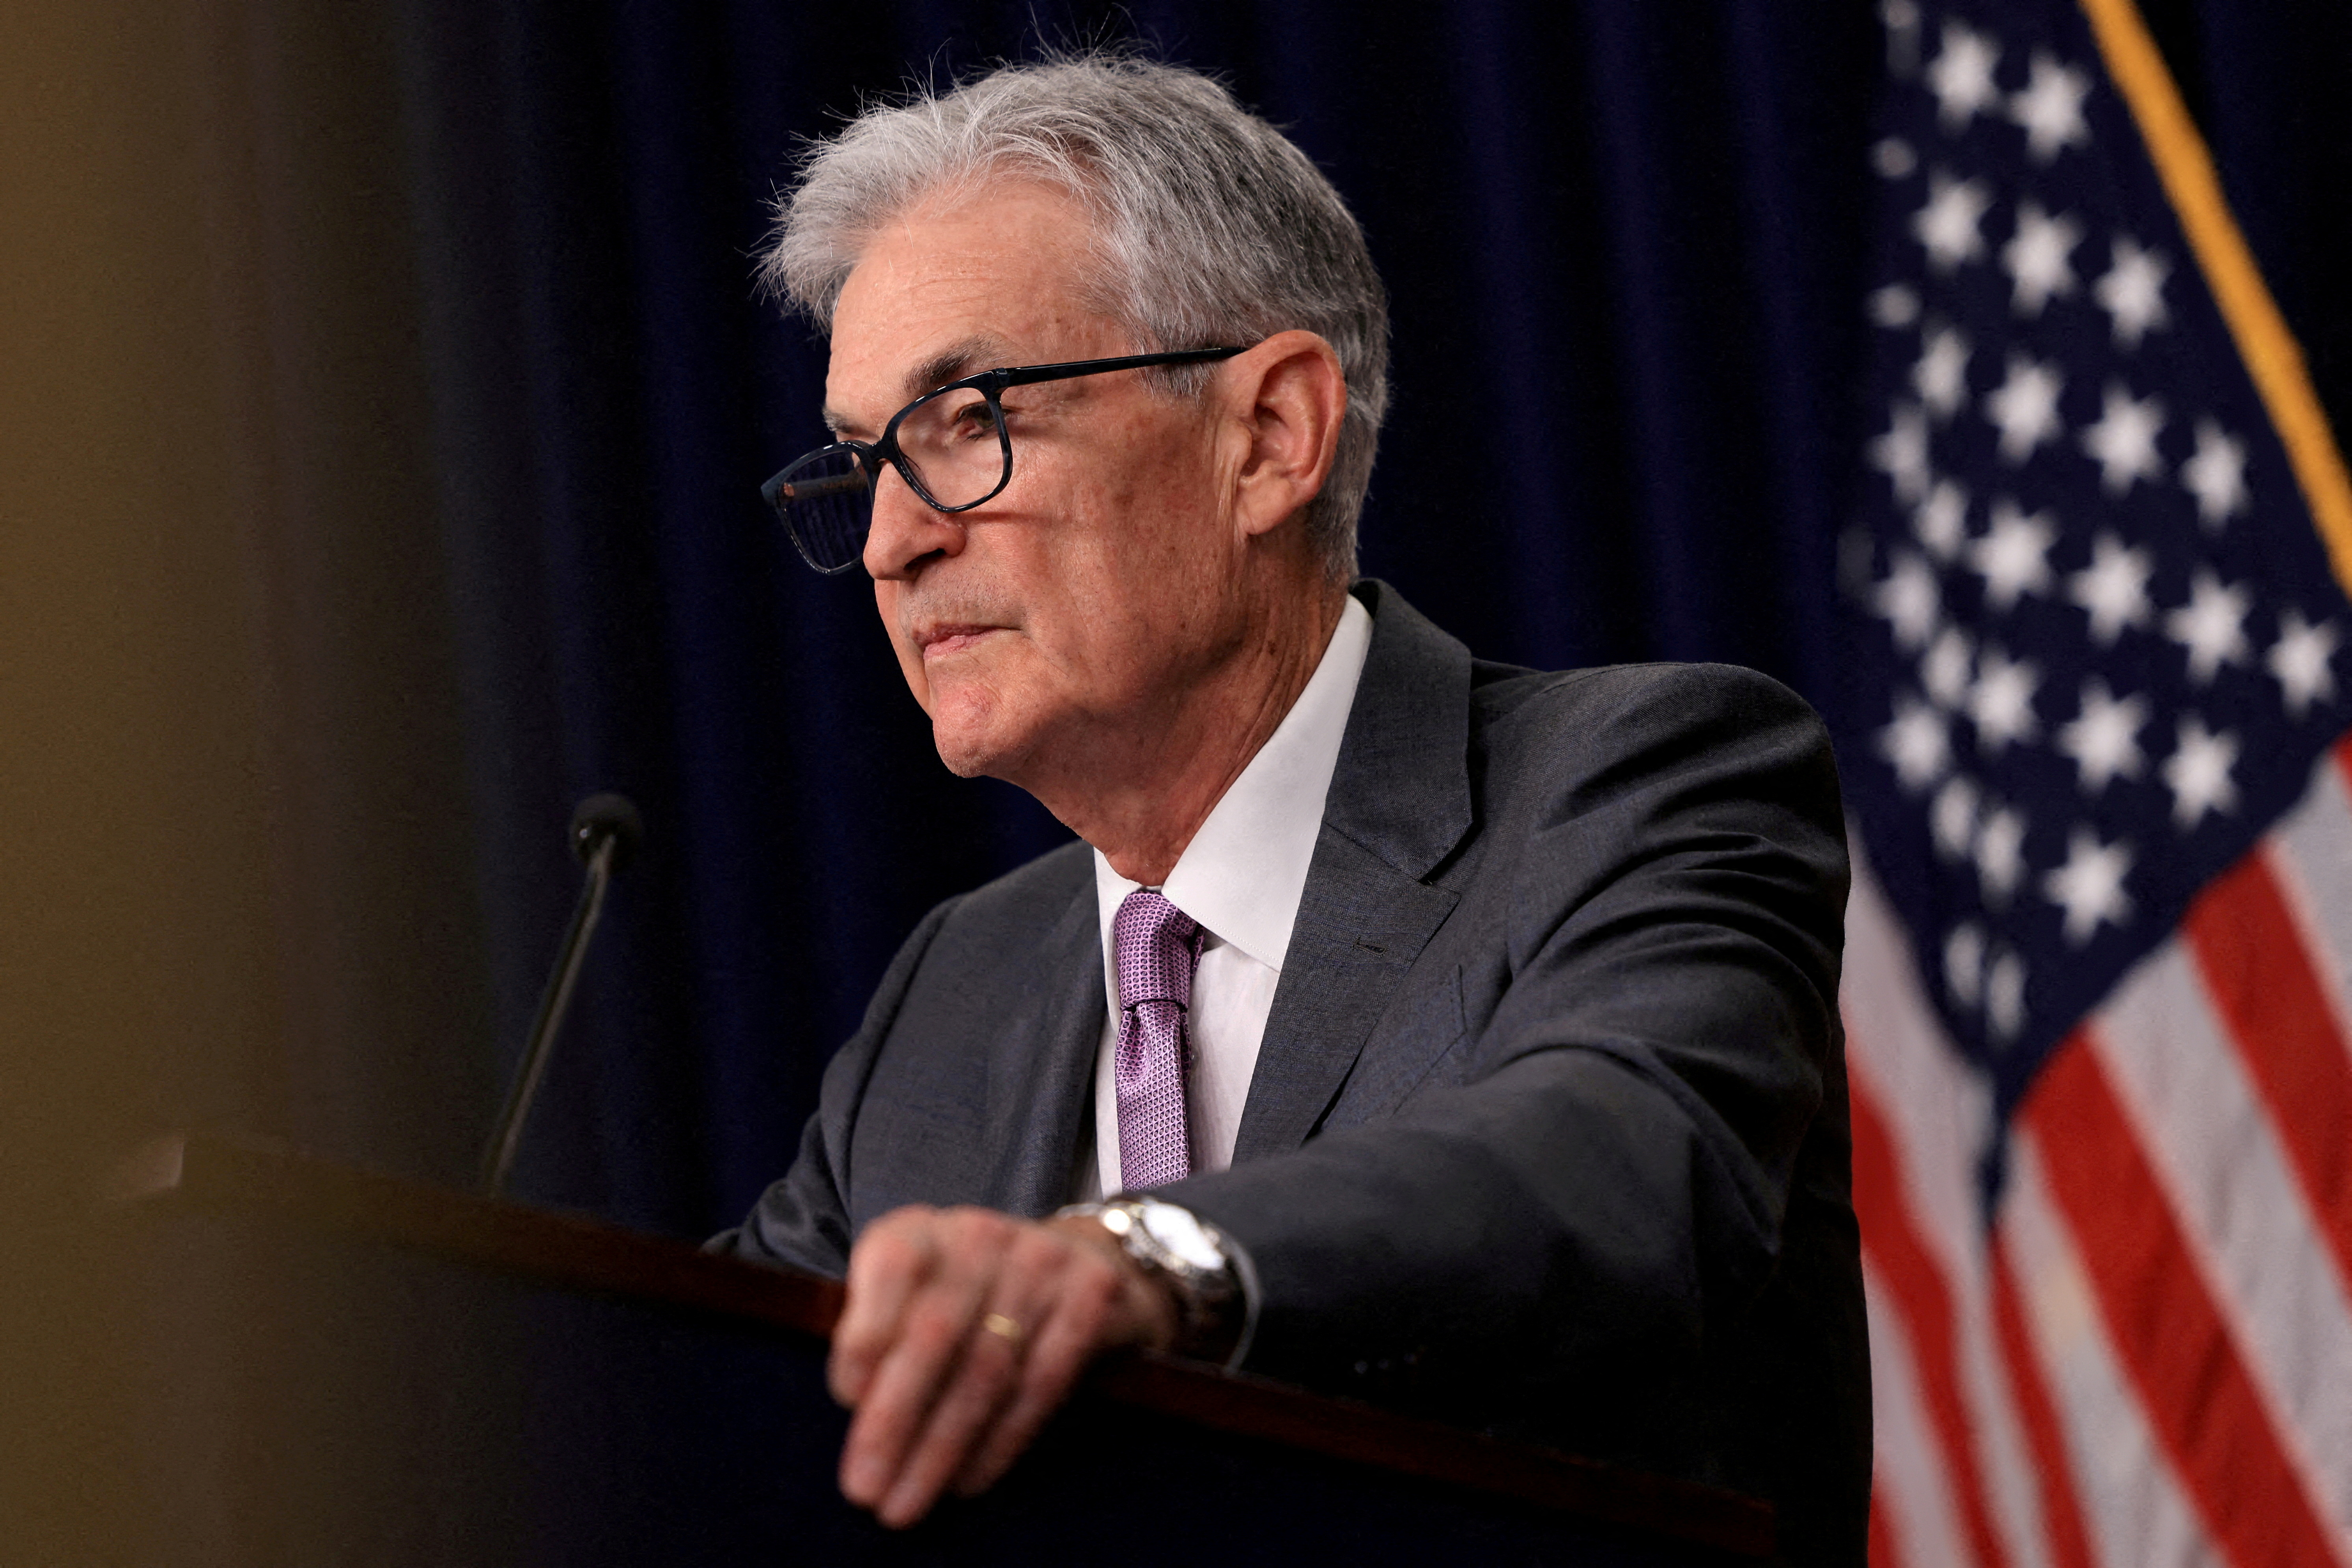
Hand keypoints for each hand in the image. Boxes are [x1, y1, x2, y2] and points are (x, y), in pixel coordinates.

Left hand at [829, 1204, 1178, 1527]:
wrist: (1081, 1258)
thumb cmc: (968, 1293)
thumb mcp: (913, 1294)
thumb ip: (882, 1335)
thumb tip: (857, 1408)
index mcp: (922, 1230)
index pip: (890, 1268)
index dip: (865, 1333)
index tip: (847, 1401)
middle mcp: (981, 1236)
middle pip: (935, 1332)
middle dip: (894, 1419)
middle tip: (865, 1489)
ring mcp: (1042, 1263)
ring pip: (987, 1369)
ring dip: (941, 1447)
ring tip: (906, 1503)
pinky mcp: (1092, 1296)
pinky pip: (1041, 1382)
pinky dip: (1001, 1440)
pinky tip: (968, 1480)